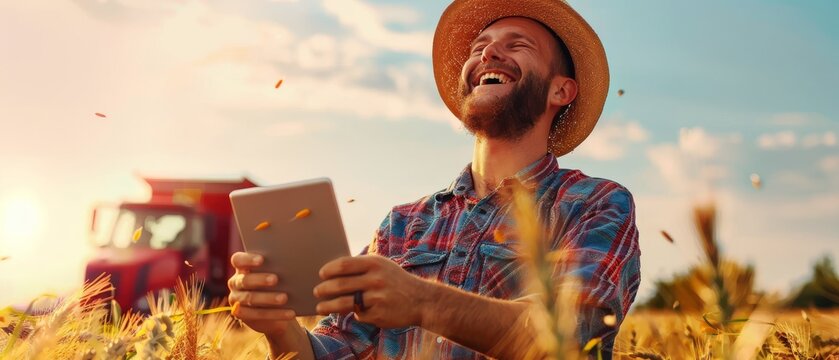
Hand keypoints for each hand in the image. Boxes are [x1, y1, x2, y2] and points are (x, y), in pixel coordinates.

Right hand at [227, 252, 296, 335]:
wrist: (279, 306)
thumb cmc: (279, 282)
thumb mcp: (279, 272)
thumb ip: (280, 266)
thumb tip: (295, 260)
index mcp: (242, 267)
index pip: (238, 260)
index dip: (248, 259)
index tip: (262, 260)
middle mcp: (236, 282)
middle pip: (245, 280)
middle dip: (260, 279)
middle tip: (275, 279)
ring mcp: (236, 299)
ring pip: (250, 298)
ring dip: (268, 298)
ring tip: (284, 298)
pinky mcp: (241, 314)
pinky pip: (256, 314)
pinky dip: (274, 314)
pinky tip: (289, 313)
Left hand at [313, 254, 431, 328]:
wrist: (421, 300)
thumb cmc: (396, 281)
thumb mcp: (383, 266)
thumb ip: (361, 267)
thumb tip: (332, 272)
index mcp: (375, 263)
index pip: (344, 264)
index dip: (329, 270)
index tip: (321, 274)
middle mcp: (376, 280)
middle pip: (340, 285)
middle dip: (324, 289)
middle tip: (316, 291)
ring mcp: (377, 298)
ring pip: (345, 303)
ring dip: (329, 306)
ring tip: (320, 308)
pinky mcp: (378, 315)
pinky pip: (359, 315)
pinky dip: (356, 314)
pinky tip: (358, 312)